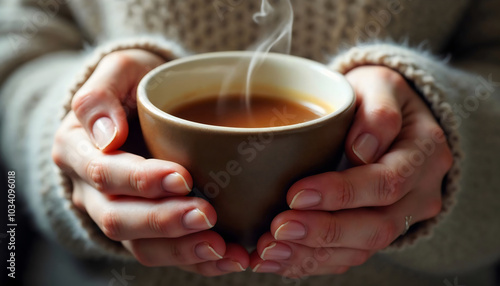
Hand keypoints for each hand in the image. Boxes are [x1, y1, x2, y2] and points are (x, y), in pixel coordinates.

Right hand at [52, 50, 248, 275]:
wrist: (141, 107)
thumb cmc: (135, 85)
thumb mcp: (119, 71)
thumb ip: (101, 95)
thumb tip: (107, 134)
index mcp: (78, 149)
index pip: (103, 172)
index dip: (140, 181)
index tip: (183, 178)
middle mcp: (91, 190)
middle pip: (118, 218)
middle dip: (164, 221)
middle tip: (207, 215)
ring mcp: (116, 212)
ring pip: (140, 245)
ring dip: (181, 250)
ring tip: (222, 248)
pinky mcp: (143, 228)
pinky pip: (163, 253)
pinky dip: (195, 261)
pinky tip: (227, 258)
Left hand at [250, 66, 452, 276]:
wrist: (387, 116)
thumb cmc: (377, 95)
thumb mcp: (380, 84)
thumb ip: (378, 111)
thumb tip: (362, 149)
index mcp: (424, 152)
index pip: (387, 181)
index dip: (342, 193)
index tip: (295, 193)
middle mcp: (419, 192)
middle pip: (376, 227)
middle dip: (323, 231)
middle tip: (278, 228)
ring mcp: (401, 216)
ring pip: (361, 249)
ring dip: (311, 254)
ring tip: (268, 251)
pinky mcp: (377, 229)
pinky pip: (349, 256)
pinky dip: (310, 261)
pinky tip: (276, 259)